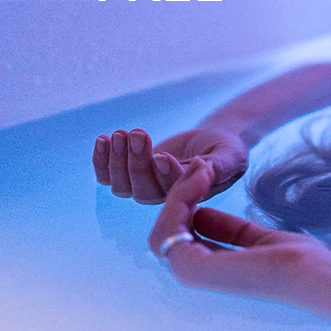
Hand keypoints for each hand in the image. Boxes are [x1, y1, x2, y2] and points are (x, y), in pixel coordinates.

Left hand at [92, 126, 246, 203]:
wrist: (212, 143)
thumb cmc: (225, 151)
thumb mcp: (230, 156)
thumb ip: (219, 165)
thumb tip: (203, 168)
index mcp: (189, 197)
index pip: (173, 192)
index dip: (165, 176)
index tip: (163, 155)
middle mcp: (165, 197)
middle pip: (143, 192)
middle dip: (136, 163)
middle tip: (137, 133)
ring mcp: (145, 187)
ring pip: (122, 187)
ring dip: (117, 160)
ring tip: (121, 134)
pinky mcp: (131, 174)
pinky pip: (107, 176)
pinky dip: (101, 161)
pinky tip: (104, 139)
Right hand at [148, 160, 330, 301]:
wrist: (313, 273)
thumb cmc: (296, 260)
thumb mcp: (256, 237)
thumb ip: (227, 229)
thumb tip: (199, 214)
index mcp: (210, 275)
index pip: (180, 236)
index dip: (186, 203)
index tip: (203, 174)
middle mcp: (196, 278)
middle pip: (165, 232)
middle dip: (178, 194)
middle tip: (200, 166)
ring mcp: (191, 276)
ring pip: (162, 228)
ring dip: (178, 191)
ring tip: (201, 168)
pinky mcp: (191, 269)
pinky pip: (171, 228)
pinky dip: (180, 197)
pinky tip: (200, 178)